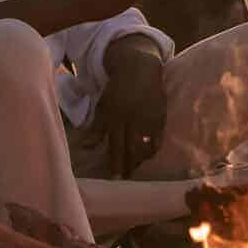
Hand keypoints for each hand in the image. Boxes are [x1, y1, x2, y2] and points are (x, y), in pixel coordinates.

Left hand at [98, 37, 167, 177]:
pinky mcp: (161, 115)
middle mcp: (134, 118)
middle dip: (130, 166)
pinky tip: (147, 154)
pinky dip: (153, 148)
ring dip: (141, 159)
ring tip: (136, 167)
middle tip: (127, 179)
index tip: (116, 179)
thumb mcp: (103, 106)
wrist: (139, 68)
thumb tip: (86, 148)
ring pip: (147, 145)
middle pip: (133, 149)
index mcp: (117, 116)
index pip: (117, 146)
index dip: (117, 164)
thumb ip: (97, 128)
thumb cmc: (117, 89)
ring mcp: (149, 117)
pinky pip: (158, 137)